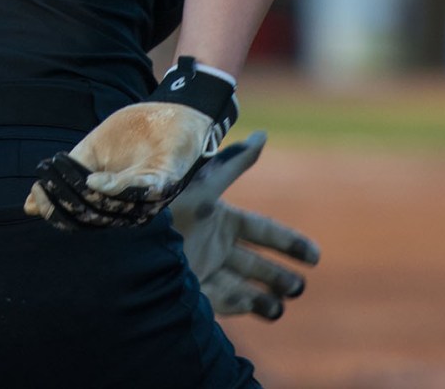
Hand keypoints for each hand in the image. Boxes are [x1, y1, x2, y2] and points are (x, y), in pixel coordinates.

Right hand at [24, 101, 215, 228]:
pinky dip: (118, 190)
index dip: (56, 211)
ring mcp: (150, 196)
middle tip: (47, 185)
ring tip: (65, 180)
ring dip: (88, 198)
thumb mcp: (91, 153)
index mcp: (112, 202)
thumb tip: (29, 205)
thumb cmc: (133, 133)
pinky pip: (143, 192)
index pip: (80, 219)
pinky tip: (95, 181)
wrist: (171, 112)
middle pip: (94, 218)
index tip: (35, 195)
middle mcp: (131, 206)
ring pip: (116, 209)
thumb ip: (67, 176)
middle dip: (67, 204)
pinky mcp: (167, 180)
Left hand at [172, 131, 319, 319]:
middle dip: (280, 275)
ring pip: (244, 286)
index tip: (316, 256)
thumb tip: (264, 135)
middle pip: (257, 263)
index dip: (290, 243)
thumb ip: (234, 164)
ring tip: (282, 304)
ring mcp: (204, 269)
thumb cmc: (166, 209)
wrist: (128, 242)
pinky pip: (224, 301)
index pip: (264, 231)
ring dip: (266, 295)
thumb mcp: (202, 187)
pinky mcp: (192, 291)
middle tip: (299, 286)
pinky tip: (263, 309)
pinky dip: (244, 306)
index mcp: (220, 218)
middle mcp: (215, 245)